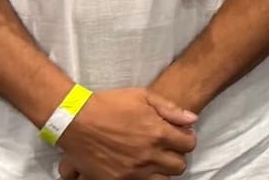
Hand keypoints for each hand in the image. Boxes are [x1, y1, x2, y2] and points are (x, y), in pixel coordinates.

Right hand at [56, 88, 197, 179]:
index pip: (189, 144)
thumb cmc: (110, 104)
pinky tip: (138, 167)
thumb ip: (171, 109)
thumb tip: (192, 119)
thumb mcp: (143, 96)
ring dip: (162, 170)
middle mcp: (148, 156)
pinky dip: (143, 178)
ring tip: (153, 159)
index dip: (187, 138)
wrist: (76, 119)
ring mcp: (133, 172)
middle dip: (176, 155)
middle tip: (167, 148)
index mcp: (158, 133)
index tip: (180, 135)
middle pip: (179, 166)